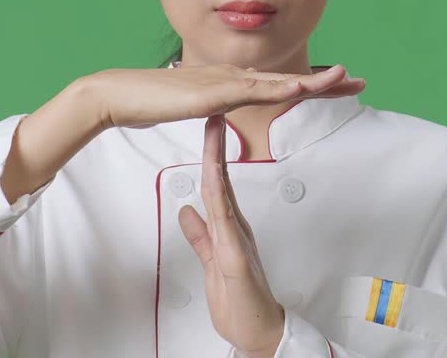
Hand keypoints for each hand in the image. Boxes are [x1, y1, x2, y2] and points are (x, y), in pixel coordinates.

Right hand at [89, 63, 364, 131]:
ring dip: (312, 80)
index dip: (311, 84)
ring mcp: (222, 82)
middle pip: (288, 78)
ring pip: (277, 81)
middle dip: (326, 81)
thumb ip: (208, 109)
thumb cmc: (147, 103)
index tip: (339, 87)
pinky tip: (300, 87)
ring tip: (343, 78)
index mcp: (229, 82)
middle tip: (360, 82)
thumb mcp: (189, 109)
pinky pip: (251, 91)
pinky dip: (278, 88)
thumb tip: (219, 113)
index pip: (278, 85)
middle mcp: (231, 76)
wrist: (117, 95)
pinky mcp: (211, 92)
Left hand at [179, 114, 284, 357]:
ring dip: (217, 164)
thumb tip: (186, 210)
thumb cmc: (241, 303)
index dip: (210, 155)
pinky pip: (226, 227)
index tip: (206, 128)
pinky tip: (215, 185)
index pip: (217, 185)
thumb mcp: (212, 263)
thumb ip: (200, 236)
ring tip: (214, 134)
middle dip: (215, 147)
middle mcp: (236, 230)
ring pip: (224, 196)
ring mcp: (237, 243)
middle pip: (221, 181)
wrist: (260, 334)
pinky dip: (220, 202)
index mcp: (229, 229)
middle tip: (213, 112)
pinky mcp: (237, 261)